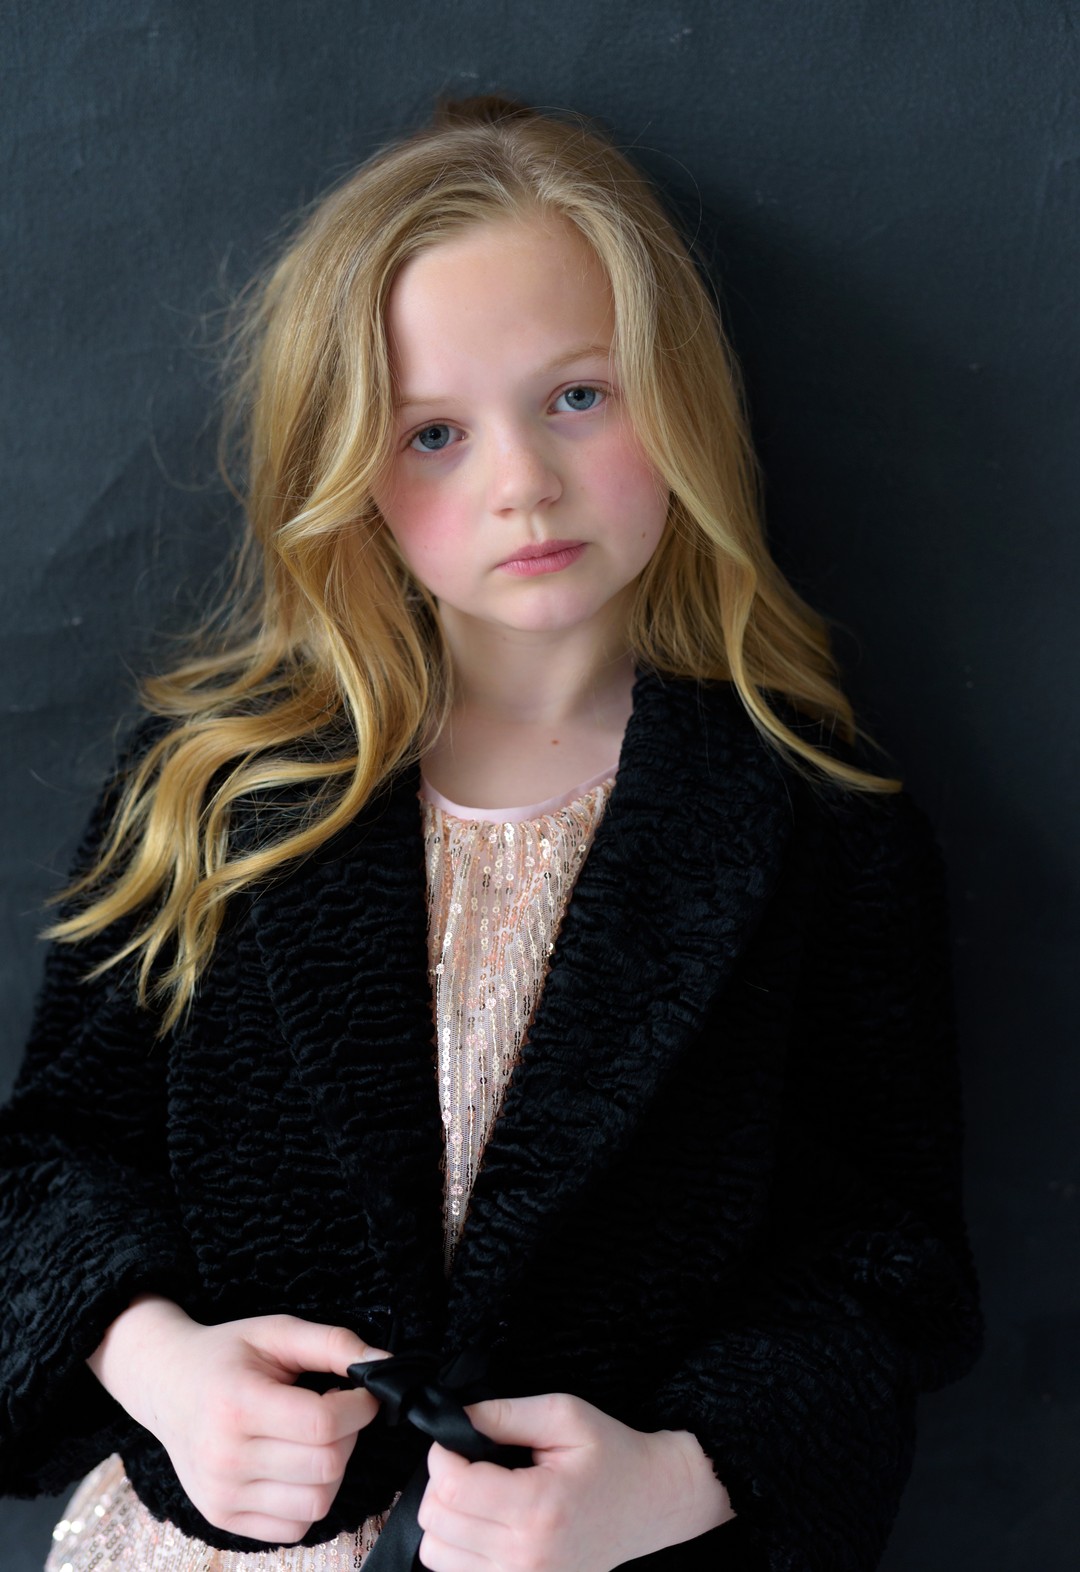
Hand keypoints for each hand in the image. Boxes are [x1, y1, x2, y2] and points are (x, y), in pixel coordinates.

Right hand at [87, 1295, 389, 1543]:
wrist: (167, 1386)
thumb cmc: (225, 1356)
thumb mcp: (277, 1331)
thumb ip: (333, 1344)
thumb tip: (384, 1364)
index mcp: (237, 1404)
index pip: (323, 1424)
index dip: (360, 1406)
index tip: (361, 1392)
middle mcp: (225, 1457)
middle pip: (327, 1466)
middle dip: (349, 1435)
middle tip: (336, 1410)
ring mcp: (222, 1494)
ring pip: (316, 1502)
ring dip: (332, 1469)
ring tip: (314, 1437)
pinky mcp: (223, 1517)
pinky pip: (294, 1527)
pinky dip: (309, 1498)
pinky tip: (295, 1464)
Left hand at [416, 1392, 734, 1571]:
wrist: (651, 1504)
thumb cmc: (612, 1455)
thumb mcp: (564, 1415)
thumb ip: (505, 1414)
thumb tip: (453, 1417)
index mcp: (538, 1508)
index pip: (452, 1488)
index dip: (442, 1454)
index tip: (457, 1438)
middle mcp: (527, 1557)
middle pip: (437, 1522)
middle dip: (440, 1482)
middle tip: (470, 1461)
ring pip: (436, 1554)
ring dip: (446, 1518)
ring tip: (478, 1494)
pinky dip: (457, 1547)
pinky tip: (484, 1523)